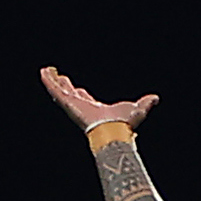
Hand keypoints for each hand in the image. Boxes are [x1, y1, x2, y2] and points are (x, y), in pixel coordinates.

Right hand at [38, 64, 154, 138]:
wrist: (113, 129)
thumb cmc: (123, 123)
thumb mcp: (137, 109)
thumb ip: (145, 103)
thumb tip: (156, 98)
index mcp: (94, 109)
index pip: (84, 99)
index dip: (80, 93)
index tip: (77, 88)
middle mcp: (82, 107)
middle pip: (71, 94)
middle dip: (65, 86)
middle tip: (60, 78)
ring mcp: (73, 104)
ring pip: (60, 90)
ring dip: (53, 81)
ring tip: (46, 71)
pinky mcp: (68, 102)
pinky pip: (55, 89)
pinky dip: (49, 80)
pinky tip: (44, 72)